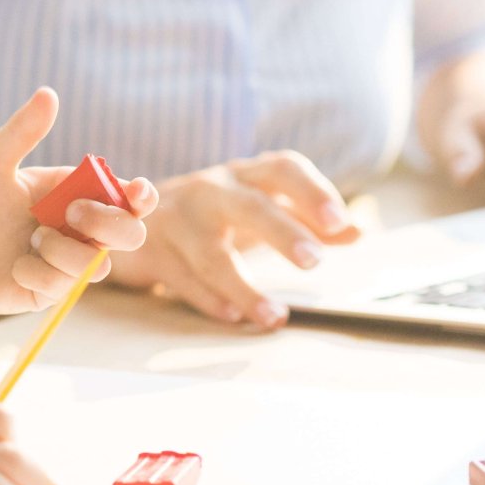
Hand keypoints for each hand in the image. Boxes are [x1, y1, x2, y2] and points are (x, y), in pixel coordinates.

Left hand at [0, 88, 157, 318]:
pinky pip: (66, 286)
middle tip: (71, 213)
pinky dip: (37, 273)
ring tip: (30, 240)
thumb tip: (48, 93)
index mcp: (75, 193)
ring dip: (64, 251)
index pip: (127, 195)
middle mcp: (80, 229)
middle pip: (131, 232)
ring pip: (100, 264)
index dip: (141, 195)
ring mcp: (71, 262)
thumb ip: (22, 132)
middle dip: (108, 223)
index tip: (134, 192)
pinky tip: (15, 267)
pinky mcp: (56, 290)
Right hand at [107, 151, 357, 328]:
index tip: (340, 224)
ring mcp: (176, 220)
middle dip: (282, 232)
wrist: (126, 218)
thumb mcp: (258, 208)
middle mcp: (209, 191)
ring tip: (274, 316)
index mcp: (243, 176)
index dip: (312, 192)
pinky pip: (182, 279)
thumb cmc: (210, 215)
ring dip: (243, 286)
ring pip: (211, 253)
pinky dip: (207, 299)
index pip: (282, 169)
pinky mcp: (152, 252)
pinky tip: (232, 316)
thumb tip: (358, 231)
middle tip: (313, 261)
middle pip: (248, 206)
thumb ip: (307, 221)